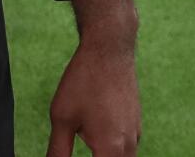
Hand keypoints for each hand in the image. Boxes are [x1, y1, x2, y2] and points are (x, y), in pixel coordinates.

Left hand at [47, 0, 140, 156]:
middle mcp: (129, 147)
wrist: (110, 49)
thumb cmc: (84, 81)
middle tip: (79, 142)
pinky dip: (112, 152)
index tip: (65, 156)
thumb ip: (57, 152)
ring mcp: (136, 136)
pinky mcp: (136, 126)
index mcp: (110, 149)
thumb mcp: (62, 118)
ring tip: (87, 140)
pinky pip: (126, 150)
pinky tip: (96, 138)